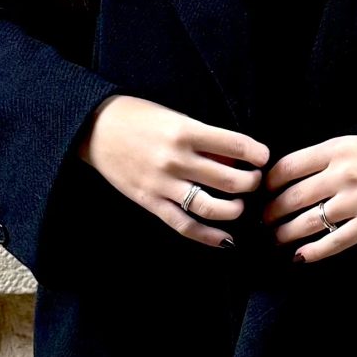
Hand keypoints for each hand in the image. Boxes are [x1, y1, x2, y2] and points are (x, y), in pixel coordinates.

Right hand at [77, 94, 267, 248]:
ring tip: (239, 204)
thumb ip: (203, 138)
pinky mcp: (150, 202)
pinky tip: (225, 239)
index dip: (257, 154)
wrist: (93, 128)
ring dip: (235, 209)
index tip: (262, 157)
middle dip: (251, 183)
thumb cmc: (137, 117)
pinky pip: (185, 225)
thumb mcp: (174, 117)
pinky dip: (208, 236)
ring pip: (212, 207)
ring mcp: (163, 184)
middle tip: (253, 181)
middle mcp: (176, 159)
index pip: (236, 145)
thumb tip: (235, 158)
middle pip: (230, 180)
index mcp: (185, 131)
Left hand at [261, 133, 356, 263]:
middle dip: (272, 213)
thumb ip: (324, 158)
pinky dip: (313, 252)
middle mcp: (342, 174)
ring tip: (278, 239)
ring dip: (286, 234)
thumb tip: (290, 178)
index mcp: (335, 150)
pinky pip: (334, 241)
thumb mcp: (353, 144)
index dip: (269, 184)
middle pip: (292, 197)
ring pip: (308, 222)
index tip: (263, 193)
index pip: (288, 167)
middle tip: (264, 221)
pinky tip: (300, 256)